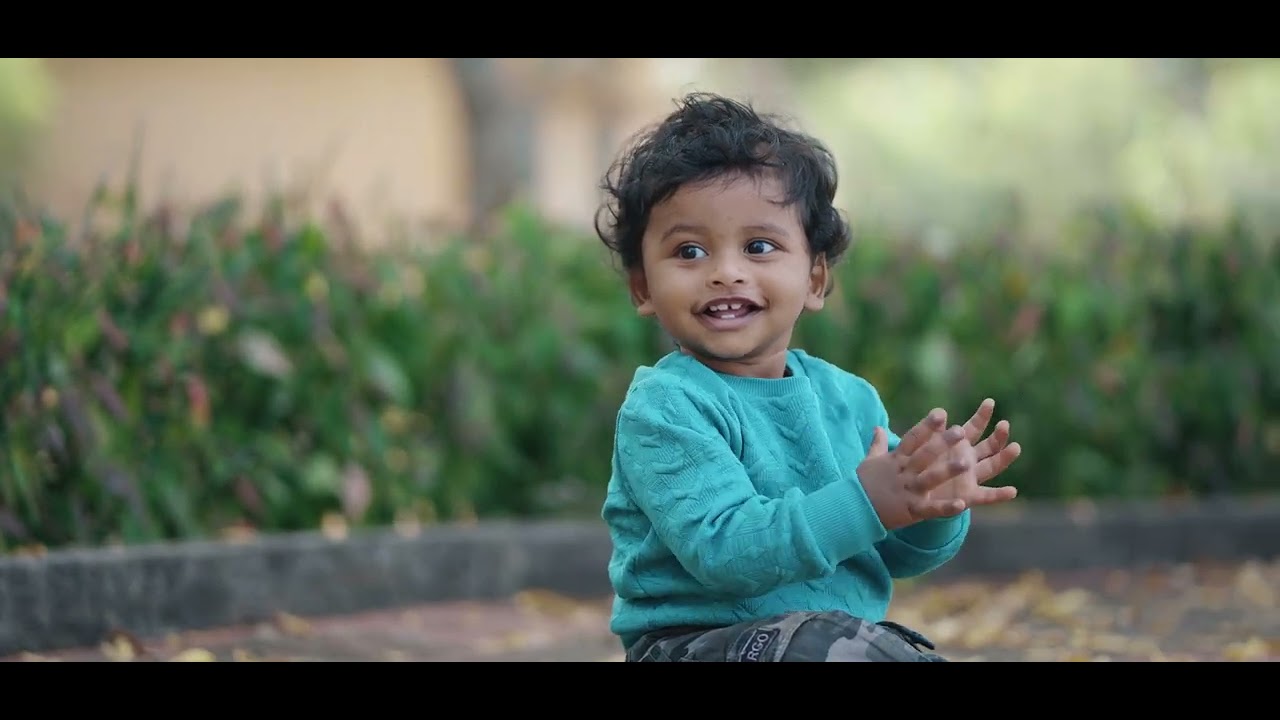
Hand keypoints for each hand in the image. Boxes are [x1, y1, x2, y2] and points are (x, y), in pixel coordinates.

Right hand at [856, 409, 974, 530]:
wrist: (853, 510)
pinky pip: (931, 509)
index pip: (912, 439)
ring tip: (966, 464)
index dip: (927, 426)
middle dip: (942, 443)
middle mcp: (903, 473)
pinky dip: (946, 508)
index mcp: (895, 459)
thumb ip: (878, 444)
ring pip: (930, 479)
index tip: (941, 413)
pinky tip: (962, 504)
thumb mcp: (870, 461)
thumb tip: (878, 427)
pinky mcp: (911, 510)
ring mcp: (908, 491)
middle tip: (960, 431)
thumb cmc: (863, 484)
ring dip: (947, 471)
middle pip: (924, 455)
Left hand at [921, 398, 1020, 507]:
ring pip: (993, 466)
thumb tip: (940, 412)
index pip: (974, 428)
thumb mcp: (925, 446)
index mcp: (959, 446)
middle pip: (990, 446)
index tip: (989, 402)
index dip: (982, 416)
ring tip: (1016, 447)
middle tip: (1004, 424)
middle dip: (998, 435)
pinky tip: (1013, 491)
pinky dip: (999, 495)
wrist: (914, 494)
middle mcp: (970, 460)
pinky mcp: (967, 496)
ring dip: (1005, 457)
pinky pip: (986, 496)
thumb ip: (933, 431)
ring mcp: (971, 478)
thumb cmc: (921, 466)